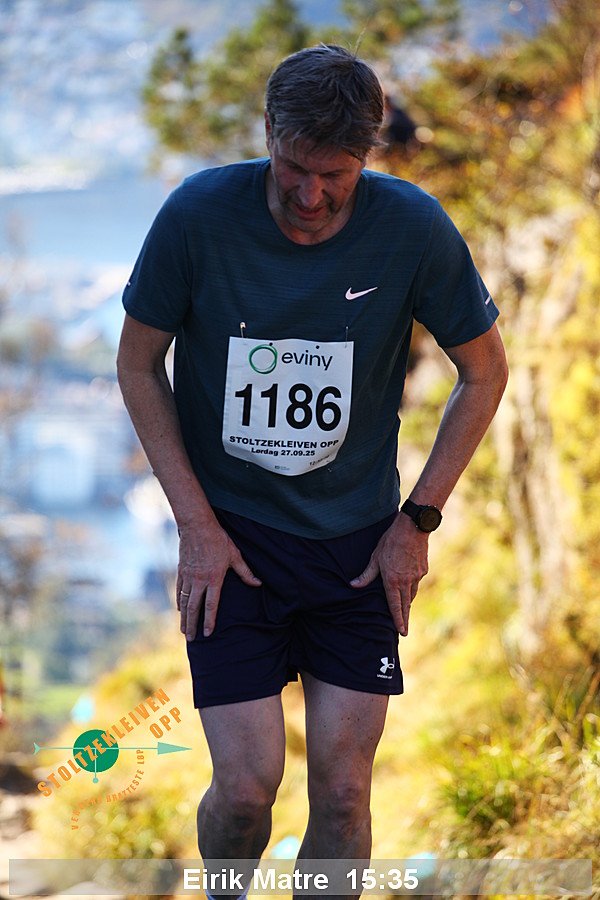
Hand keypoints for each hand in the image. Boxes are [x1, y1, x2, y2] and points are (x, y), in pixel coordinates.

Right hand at [176, 518, 260, 640]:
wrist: (197, 525)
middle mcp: (199, 580)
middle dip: (192, 625)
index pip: (211, 605)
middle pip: (194, 608)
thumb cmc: (218, 539)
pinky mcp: (181, 570)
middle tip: (191, 639)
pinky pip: (179, 590)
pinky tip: (179, 610)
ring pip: (184, 602)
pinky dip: (178, 602)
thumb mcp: (235, 555)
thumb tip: (258, 584)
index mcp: (214, 578)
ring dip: (184, 618)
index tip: (208, 633)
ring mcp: (188, 576)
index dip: (209, 621)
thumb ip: (246, 572)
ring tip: (184, 630)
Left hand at [350, 513, 428, 635]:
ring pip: (412, 594)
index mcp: (392, 580)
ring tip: (405, 612)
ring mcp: (416, 576)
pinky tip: (409, 588)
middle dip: (404, 619)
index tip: (401, 631)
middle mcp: (406, 581)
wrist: (413, 528)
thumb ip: (366, 574)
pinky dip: (412, 588)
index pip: (395, 605)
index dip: (397, 620)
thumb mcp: (375, 557)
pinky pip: (416, 583)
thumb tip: (353, 585)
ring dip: (408, 603)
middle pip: (406, 605)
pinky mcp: (423, 570)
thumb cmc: (391, 541)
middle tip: (404, 631)